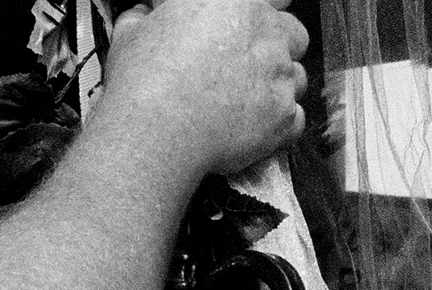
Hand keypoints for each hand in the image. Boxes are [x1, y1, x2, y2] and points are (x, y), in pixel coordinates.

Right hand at [101, 0, 308, 181]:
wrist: (155, 131)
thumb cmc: (142, 81)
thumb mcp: (133, 32)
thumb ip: (149, 16)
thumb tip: (145, 13)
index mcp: (233, 2)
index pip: (273, 2)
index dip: (261, 21)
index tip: (249, 35)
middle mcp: (266, 32)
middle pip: (295, 36)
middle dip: (278, 53)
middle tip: (250, 73)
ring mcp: (278, 75)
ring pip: (298, 79)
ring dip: (280, 90)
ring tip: (251, 108)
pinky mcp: (281, 117)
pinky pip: (295, 122)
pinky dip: (280, 129)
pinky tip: (257, 133)